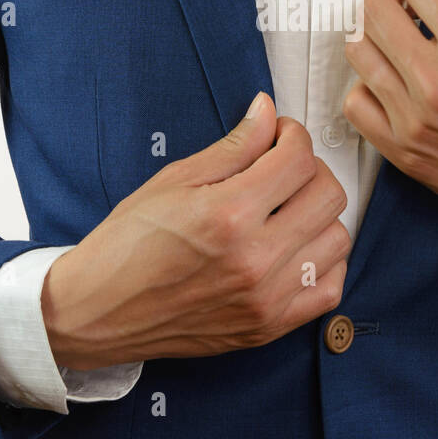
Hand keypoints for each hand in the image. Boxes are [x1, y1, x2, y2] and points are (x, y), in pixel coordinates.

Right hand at [41, 93, 349, 369]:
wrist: (99, 311)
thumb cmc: (127, 245)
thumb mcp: (174, 180)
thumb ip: (233, 146)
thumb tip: (267, 112)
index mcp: (228, 214)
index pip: (299, 158)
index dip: (292, 134)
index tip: (278, 135)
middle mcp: (255, 258)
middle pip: (328, 194)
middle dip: (311, 168)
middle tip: (284, 167)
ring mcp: (266, 297)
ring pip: (337, 239)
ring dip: (320, 215)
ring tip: (289, 208)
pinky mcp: (268, 326)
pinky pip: (329, 288)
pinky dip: (323, 263)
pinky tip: (297, 249)